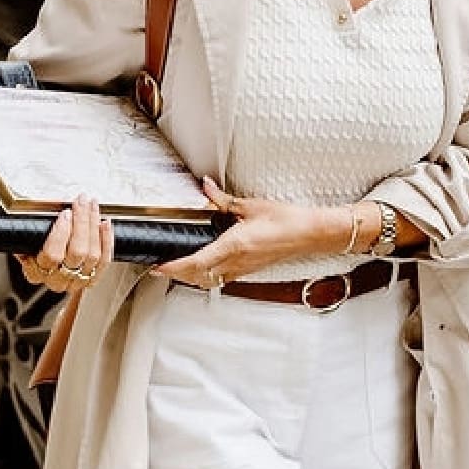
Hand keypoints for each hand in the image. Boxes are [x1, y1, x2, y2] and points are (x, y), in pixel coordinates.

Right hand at [16, 194, 113, 292]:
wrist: (48, 268)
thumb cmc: (35, 250)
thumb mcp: (28, 240)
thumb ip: (33, 230)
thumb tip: (42, 210)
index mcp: (36, 272)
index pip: (52, 255)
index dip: (61, 233)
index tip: (65, 213)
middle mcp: (57, 280)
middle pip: (77, 252)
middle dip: (81, 222)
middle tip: (81, 203)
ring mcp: (76, 281)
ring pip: (92, 255)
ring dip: (94, 226)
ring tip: (92, 207)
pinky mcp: (92, 279)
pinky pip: (104, 261)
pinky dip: (107, 240)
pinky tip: (104, 224)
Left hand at [150, 177, 336, 288]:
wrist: (309, 233)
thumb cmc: (286, 221)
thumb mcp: (251, 205)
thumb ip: (223, 200)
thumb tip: (206, 187)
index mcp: (234, 245)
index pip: (197, 261)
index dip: (175, 267)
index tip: (159, 266)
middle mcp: (237, 262)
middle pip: (198, 276)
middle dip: (177, 274)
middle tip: (161, 268)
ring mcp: (243, 269)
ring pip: (209, 281)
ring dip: (191, 278)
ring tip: (177, 269)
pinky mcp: (249, 270)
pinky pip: (222, 279)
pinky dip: (207, 277)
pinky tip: (204, 269)